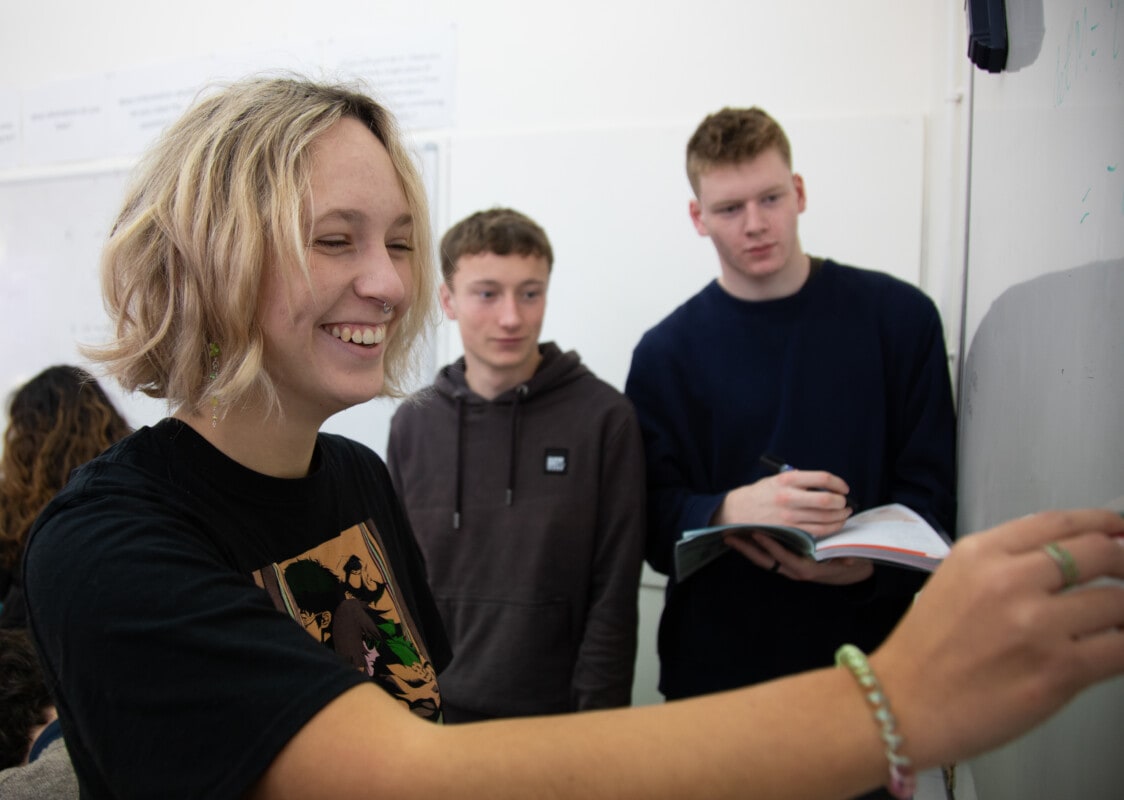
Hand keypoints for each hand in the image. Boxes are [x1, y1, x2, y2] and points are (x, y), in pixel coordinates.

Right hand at [714, 470, 852, 535]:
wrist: (737, 511)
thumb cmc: (759, 494)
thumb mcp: (776, 479)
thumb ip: (798, 480)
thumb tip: (824, 484)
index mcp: (786, 480)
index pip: (822, 478)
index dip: (838, 483)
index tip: (843, 488)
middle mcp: (789, 497)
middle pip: (827, 499)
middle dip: (842, 502)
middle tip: (845, 502)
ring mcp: (789, 516)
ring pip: (826, 518)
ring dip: (840, 516)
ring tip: (844, 513)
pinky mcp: (789, 530)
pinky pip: (817, 531)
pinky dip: (831, 528)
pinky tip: (834, 524)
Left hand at [725, 529, 874, 584]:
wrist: (849, 572)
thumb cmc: (848, 562)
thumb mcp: (849, 560)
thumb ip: (846, 559)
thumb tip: (847, 561)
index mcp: (807, 569)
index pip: (785, 558)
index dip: (771, 546)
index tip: (758, 533)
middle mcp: (794, 570)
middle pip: (766, 561)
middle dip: (747, 550)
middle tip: (731, 535)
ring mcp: (787, 568)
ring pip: (763, 560)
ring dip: (747, 548)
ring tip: (731, 535)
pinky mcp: (784, 563)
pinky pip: (766, 557)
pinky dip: (754, 548)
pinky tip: (744, 536)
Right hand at [869, 509, 1123, 767]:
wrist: (901, 705)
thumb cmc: (924, 652)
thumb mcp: (954, 583)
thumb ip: (1005, 565)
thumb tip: (1067, 562)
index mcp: (980, 553)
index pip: (1059, 522)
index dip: (1103, 523)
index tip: (1120, 530)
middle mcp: (1009, 580)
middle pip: (1098, 553)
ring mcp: (1036, 625)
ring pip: (1117, 602)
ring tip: (1118, 620)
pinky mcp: (1058, 670)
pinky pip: (1120, 648)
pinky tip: (1118, 646)